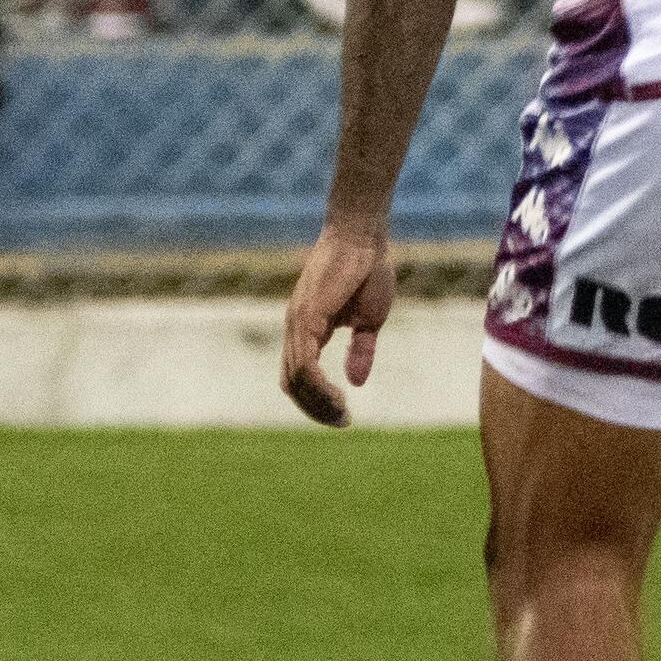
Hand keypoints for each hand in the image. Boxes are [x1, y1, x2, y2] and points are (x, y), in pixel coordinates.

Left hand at [278, 219, 393, 425]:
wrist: (365, 238)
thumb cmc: (368, 271)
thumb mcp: (369, 320)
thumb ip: (361, 349)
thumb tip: (356, 381)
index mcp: (308, 329)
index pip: (299, 376)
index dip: (317, 400)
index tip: (344, 414)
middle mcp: (295, 329)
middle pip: (291, 383)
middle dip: (315, 409)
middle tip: (342, 422)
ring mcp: (297, 322)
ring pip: (295, 377)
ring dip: (317, 402)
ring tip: (342, 414)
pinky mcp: (307, 317)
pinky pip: (304, 361)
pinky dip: (317, 384)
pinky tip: (338, 394)